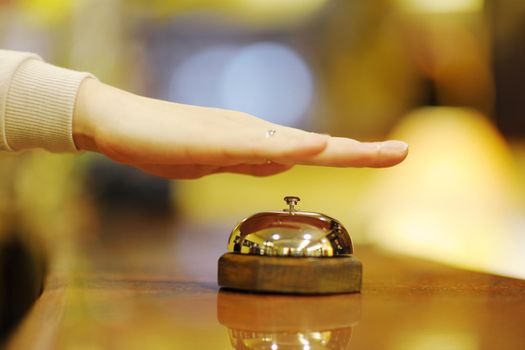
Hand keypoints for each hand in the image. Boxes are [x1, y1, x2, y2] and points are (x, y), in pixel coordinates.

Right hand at [73, 79, 407, 178]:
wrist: (122, 125)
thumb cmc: (168, 143)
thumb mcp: (219, 162)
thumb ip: (252, 162)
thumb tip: (286, 164)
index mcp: (257, 142)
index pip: (311, 150)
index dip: (350, 154)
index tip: (386, 155)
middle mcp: (255, 134)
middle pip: (316, 144)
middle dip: (361, 152)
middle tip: (402, 152)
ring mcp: (236, 135)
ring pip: (296, 145)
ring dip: (340, 149)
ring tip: (380, 152)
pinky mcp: (213, 141)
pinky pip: (257, 148)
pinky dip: (290, 149)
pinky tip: (315, 148)